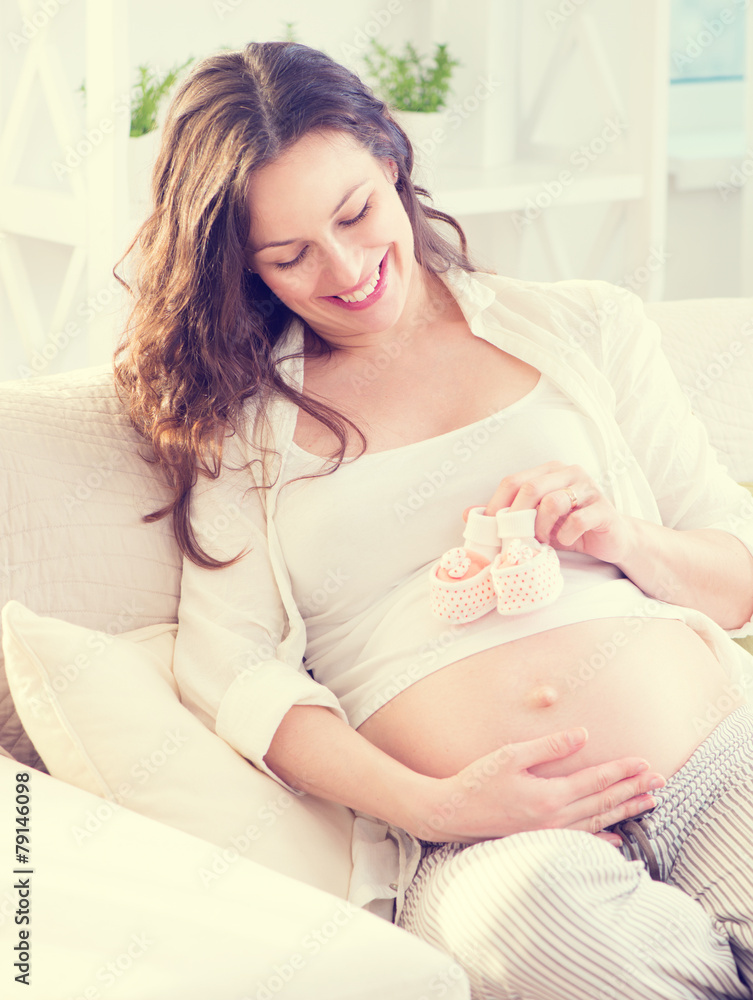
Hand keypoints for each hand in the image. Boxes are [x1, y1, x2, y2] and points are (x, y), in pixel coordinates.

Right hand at [411, 727, 663, 842]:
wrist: (452, 814)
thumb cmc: (477, 781)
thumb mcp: (511, 755)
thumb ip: (549, 746)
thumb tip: (582, 735)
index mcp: (550, 796)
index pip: (596, 781)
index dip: (623, 771)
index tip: (645, 762)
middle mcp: (555, 819)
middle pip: (604, 803)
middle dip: (634, 791)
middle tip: (660, 782)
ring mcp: (550, 834)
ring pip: (598, 822)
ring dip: (626, 811)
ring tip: (649, 803)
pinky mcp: (542, 840)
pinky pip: (581, 839)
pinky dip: (603, 837)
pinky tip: (617, 837)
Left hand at [479, 460, 635, 565]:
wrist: (611, 539)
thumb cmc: (569, 527)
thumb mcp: (534, 521)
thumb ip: (506, 515)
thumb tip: (468, 514)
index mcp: (549, 471)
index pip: (513, 481)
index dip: (498, 505)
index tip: (491, 529)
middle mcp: (569, 473)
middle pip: (531, 488)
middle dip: (517, 517)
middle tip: (516, 538)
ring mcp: (589, 488)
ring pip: (553, 502)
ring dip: (541, 528)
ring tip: (543, 541)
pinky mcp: (604, 509)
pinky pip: (578, 520)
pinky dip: (566, 536)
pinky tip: (565, 542)